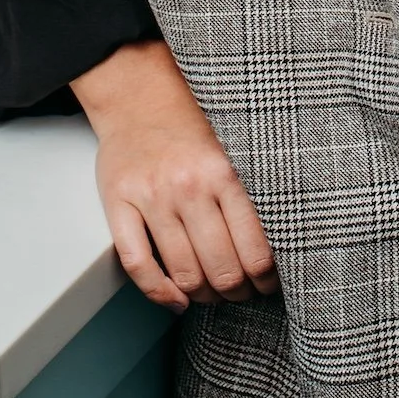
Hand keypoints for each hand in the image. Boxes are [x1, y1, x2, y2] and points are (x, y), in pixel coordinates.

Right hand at [71, 39, 278, 312]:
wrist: (139, 97)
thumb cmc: (191, 128)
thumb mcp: (232, 151)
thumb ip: (249, 194)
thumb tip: (279, 245)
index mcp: (226, 173)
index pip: (256, 249)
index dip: (265, 280)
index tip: (268, 285)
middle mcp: (190, 186)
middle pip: (222, 268)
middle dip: (236, 292)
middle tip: (241, 293)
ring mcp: (152, 197)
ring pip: (184, 272)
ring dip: (203, 296)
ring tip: (212, 294)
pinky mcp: (118, 204)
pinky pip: (137, 265)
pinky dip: (159, 293)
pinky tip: (176, 300)